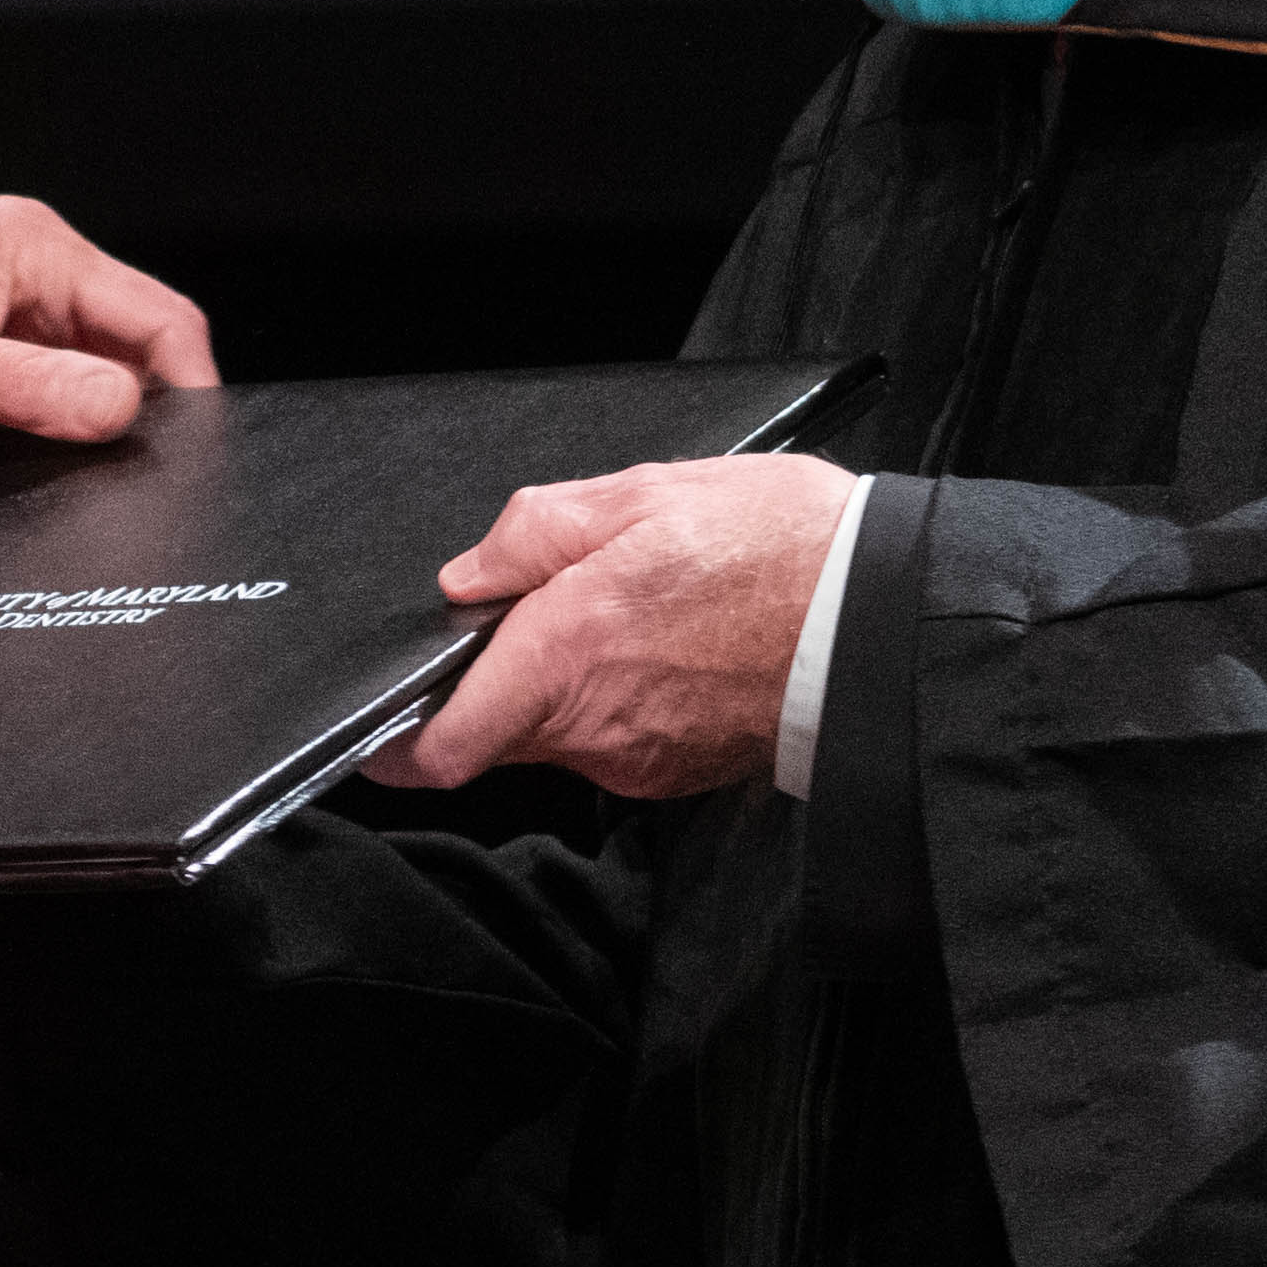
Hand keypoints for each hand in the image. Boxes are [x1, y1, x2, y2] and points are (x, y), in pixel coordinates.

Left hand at [0, 198, 218, 485]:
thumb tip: (120, 411)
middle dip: (130, 419)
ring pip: (70, 392)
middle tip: (130, 487)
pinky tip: (19, 484)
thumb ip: (30, 390)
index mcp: (27, 249)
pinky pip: (19, 416)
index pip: (156, 317)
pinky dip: (29, 448)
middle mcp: (13, 281)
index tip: (194, 459)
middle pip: (122, 358)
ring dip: (73, 437)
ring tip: (72, 489)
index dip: (188, 390)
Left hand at [387, 455, 857, 797]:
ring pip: (554, 733)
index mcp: (563, 656)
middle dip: (493, 681)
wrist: (883, 617)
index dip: (399, 740)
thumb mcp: (644, 496)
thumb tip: (467, 574)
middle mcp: (591, 728)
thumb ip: (535, 533)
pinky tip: (664, 646)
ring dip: (561, 684)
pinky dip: (616, 700)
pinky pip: (611, 741)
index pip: (440, 749)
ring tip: (626, 614)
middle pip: (493, 731)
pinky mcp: (675, 770)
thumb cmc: (778, 548)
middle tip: (539, 611)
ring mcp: (635, 759)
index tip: (383, 721)